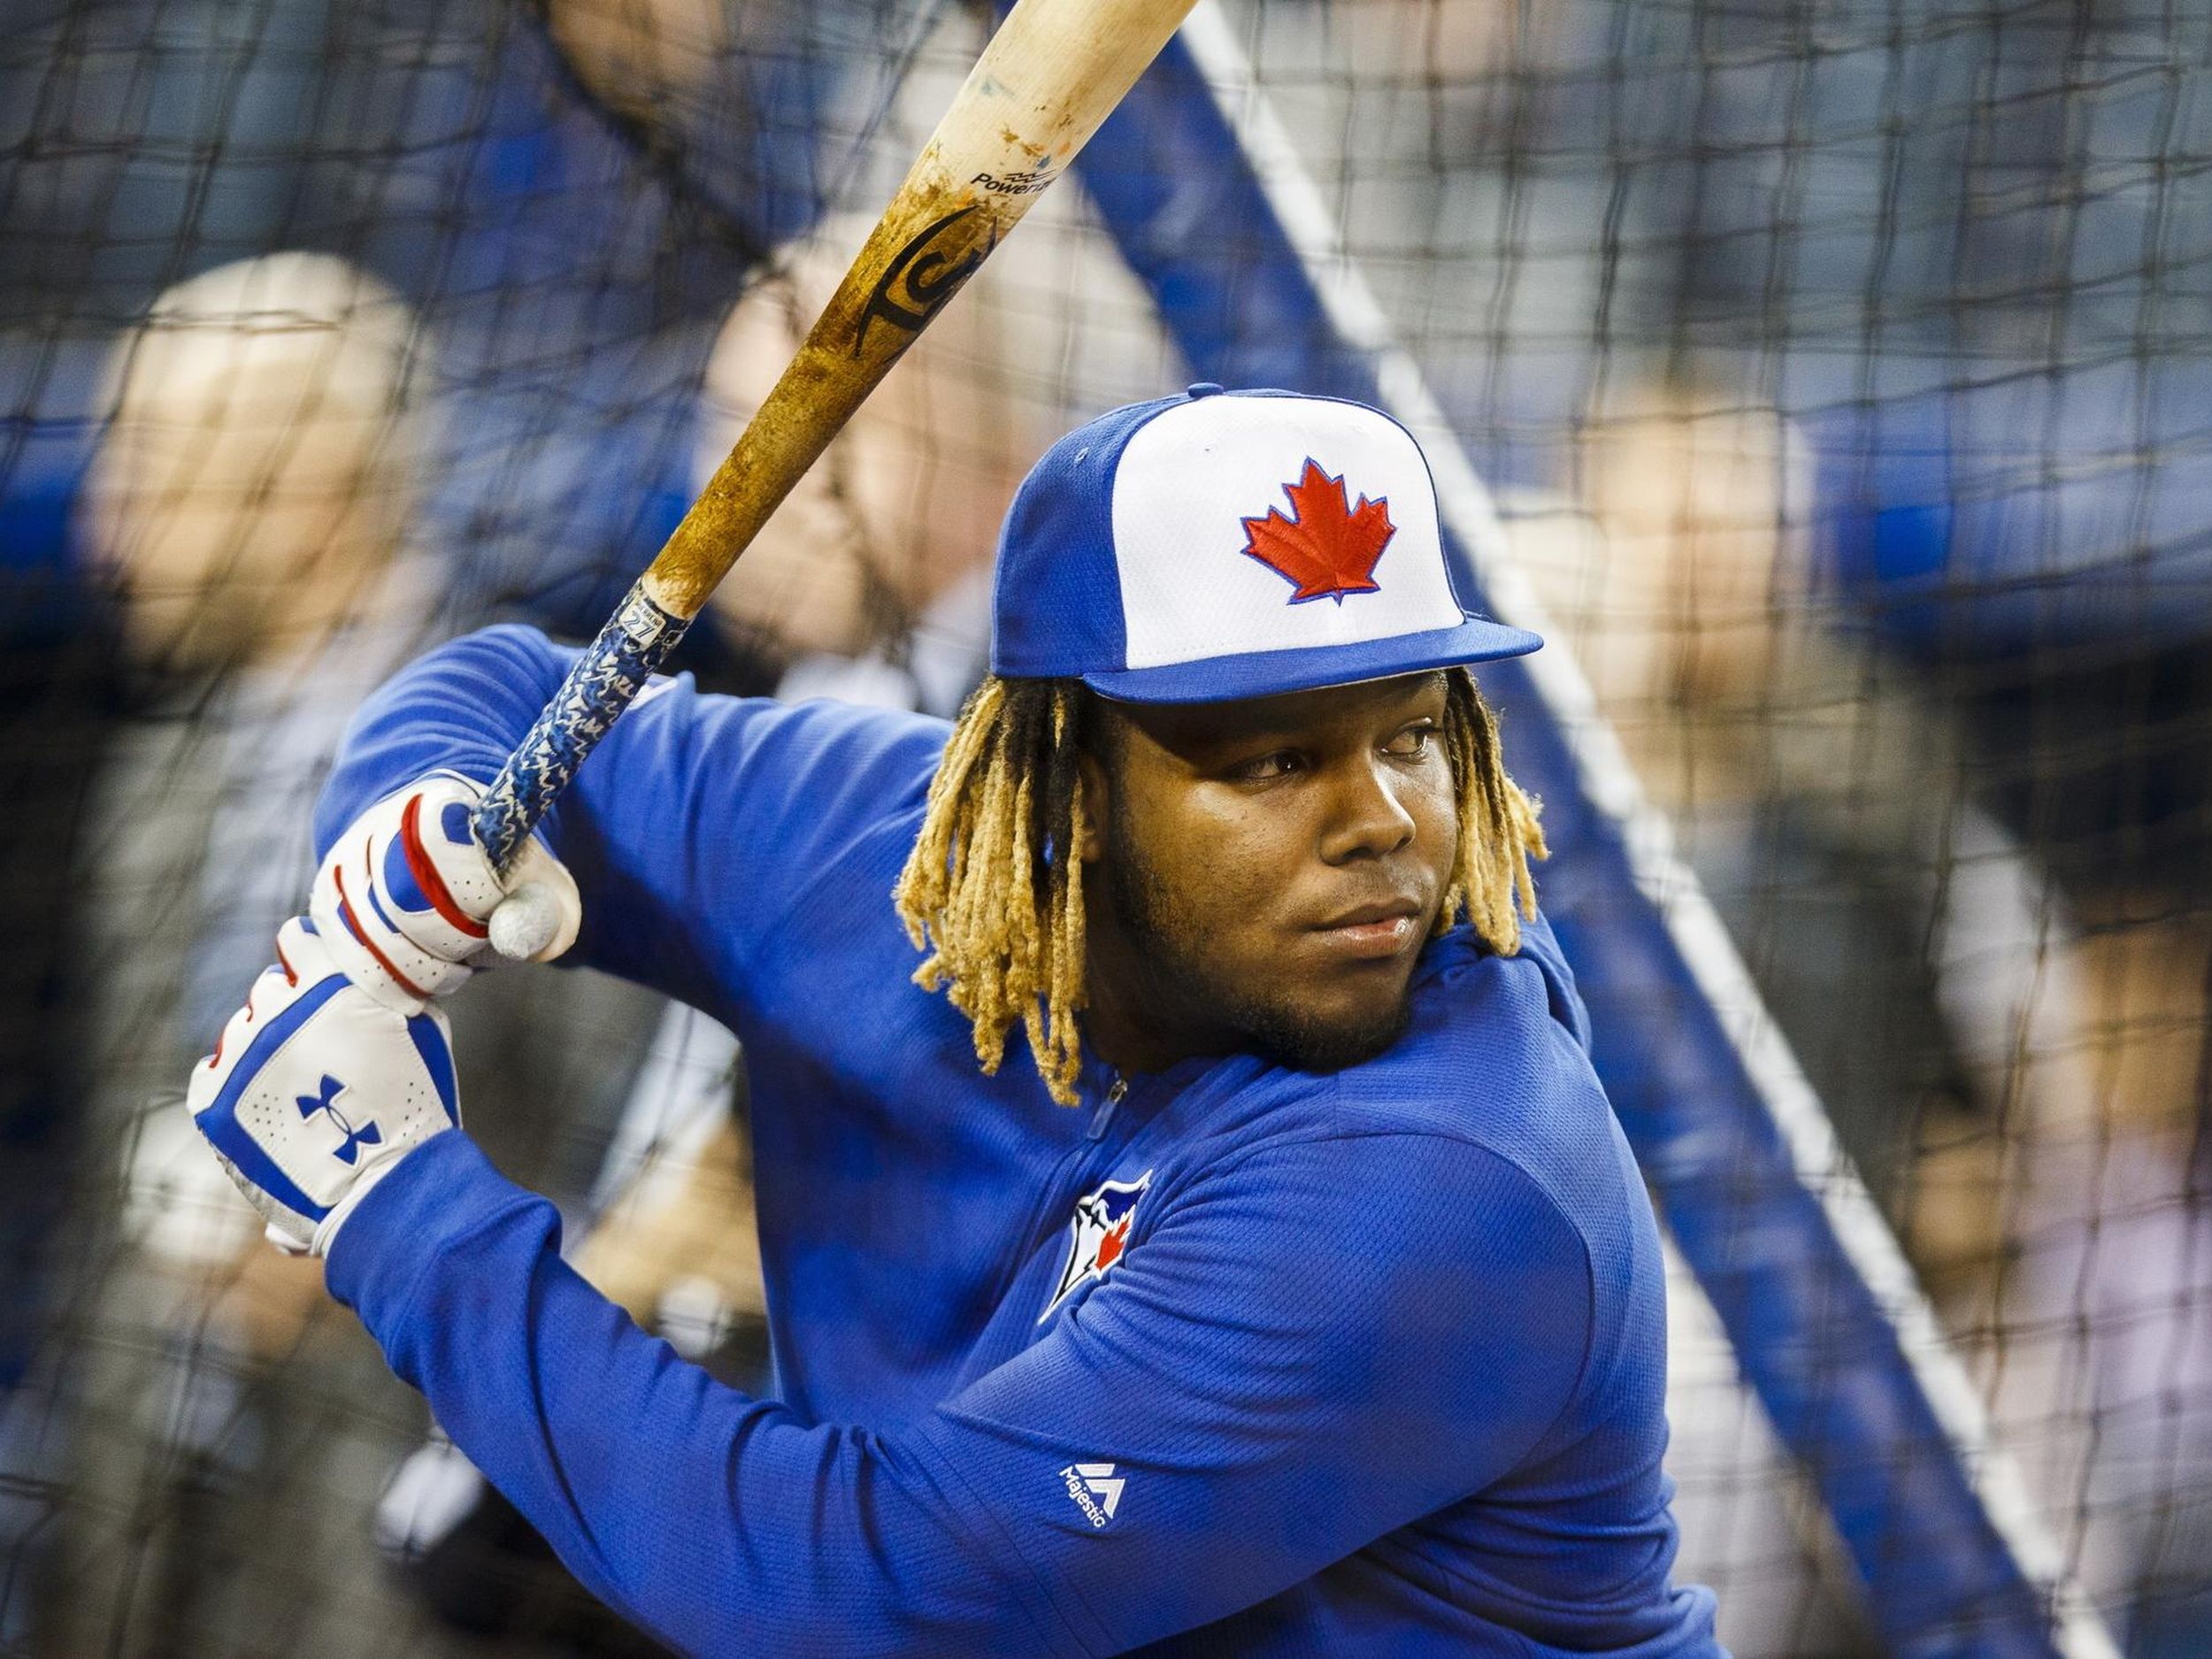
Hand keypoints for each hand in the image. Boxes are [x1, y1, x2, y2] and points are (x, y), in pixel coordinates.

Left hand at [187, 917, 462, 1254]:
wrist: (385, 1186)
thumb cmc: (417, 1108)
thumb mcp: (422, 1027)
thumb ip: (384, 990)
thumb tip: (368, 974)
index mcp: (329, 983)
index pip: (296, 941)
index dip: (313, 962)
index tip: (325, 985)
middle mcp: (277, 1010)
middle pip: (269, 989)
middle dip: (293, 1011)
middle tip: (322, 1052)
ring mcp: (240, 1055)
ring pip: (241, 1030)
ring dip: (264, 1048)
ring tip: (299, 1089)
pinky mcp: (213, 1099)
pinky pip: (212, 1070)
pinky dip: (232, 1081)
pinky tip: (267, 1103)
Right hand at [310, 771, 580, 1008]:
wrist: (442, 853)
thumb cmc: (500, 873)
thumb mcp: (540, 882)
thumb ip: (546, 911)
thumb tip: (515, 942)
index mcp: (441, 803)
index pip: (441, 844)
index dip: (474, 890)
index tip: (493, 903)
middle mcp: (380, 825)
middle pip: (403, 901)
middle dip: (453, 939)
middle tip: (477, 943)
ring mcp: (345, 864)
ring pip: (375, 937)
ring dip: (428, 968)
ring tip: (458, 964)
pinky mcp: (326, 904)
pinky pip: (354, 960)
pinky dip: (396, 982)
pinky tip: (425, 977)